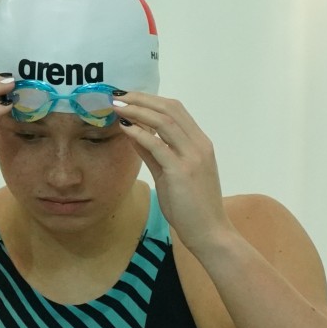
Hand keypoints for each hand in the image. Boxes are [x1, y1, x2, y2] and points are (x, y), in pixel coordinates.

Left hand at [114, 93, 233, 251]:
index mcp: (200, 143)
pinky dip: (140, 133)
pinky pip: (157, 145)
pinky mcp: (181, 171)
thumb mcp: (170, 175)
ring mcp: (192, 156)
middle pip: (169, 109)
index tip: (129, 97)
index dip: (151, 100)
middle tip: (117, 95)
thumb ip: (154, 154)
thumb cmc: (191, 208)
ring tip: (117, 106)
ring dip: (137, 110)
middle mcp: (199, 144)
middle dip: (141, 99)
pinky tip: (124, 128)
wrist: (209, 232)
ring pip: (164, 121)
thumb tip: (134, 134)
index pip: (176, 110)